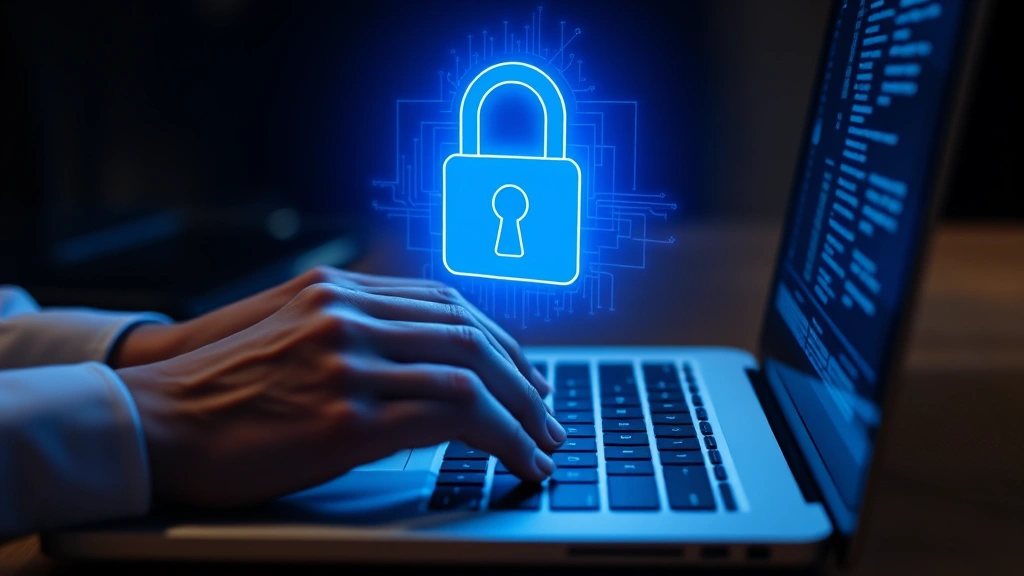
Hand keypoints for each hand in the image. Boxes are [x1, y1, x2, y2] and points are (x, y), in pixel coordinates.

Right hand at [117, 282, 565, 507]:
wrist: (146, 420)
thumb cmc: (215, 390)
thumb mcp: (282, 332)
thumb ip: (346, 327)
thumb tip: (412, 354)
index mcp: (336, 289)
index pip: (445, 304)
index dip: (498, 338)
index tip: (524, 370)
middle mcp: (348, 315)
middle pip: (469, 334)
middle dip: (523, 377)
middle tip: (549, 412)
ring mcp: (348, 363)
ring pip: (471, 375)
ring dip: (523, 414)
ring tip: (545, 444)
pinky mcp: (345, 418)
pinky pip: (452, 420)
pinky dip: (501, 439)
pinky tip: (518, 460)